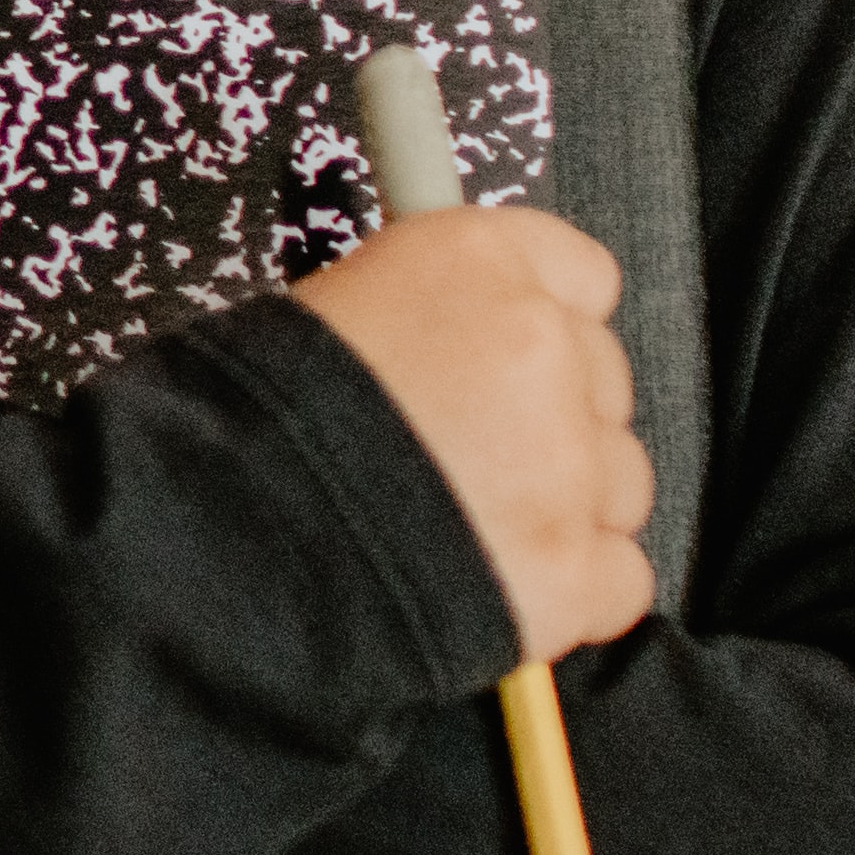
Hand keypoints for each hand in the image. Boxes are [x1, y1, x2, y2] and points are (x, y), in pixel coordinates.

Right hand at [287, 203, 654, 660]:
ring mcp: (568, 461)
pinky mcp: (576, 565)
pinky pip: (620, 579)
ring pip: (620, 481)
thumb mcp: (327, 312)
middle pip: (602, 381)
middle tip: (463, 455)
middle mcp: (538, 345)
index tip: (515, 354)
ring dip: (564, 507)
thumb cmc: (250, 421)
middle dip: (550, 423)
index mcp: (474, 262)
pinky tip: (491, 583)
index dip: (546, 321)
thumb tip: (454, 338)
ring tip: (463, 527)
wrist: (234, 534)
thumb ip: (425, 314)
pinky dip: (569, 592)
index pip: (579, 273)